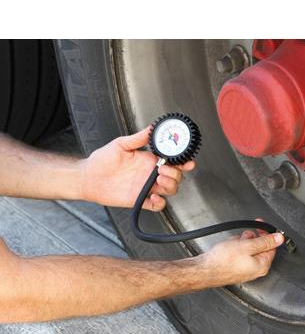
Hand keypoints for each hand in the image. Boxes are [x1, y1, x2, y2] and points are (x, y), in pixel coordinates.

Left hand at [79, 127, 194, 210]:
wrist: (89, 177)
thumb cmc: (103, 160)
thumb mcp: (121, 145)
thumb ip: (138, 138)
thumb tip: (151, 128)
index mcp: (150, 161)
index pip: (173, 162)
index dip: (184, 162)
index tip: (187, 161)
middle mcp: (151, 174)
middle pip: (176, 177)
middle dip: (176, 174)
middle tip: (163, 169)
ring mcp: (147, 188)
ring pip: (170, 190)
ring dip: (170, 185)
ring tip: (159, 179)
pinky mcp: (140, 200)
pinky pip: (157, 205)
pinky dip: (159, 203)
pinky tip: (153, 196)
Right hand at [199, 229, 283, 286]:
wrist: (205, 270)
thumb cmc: (223, 261)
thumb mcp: (247, 245)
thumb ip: (265, 241)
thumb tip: (279, 238)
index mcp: (262, 265)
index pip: (271, 246)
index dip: (266, 233)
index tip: (260, 225)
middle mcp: (256, 270)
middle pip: (259, 247)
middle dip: (251, 238)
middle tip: (242, 237)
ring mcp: (246, 270)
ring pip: (248, 250)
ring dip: (241, 243)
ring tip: (232, 244)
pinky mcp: (236, 269)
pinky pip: (240, 255)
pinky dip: (235, 249)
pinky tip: (228, 249)